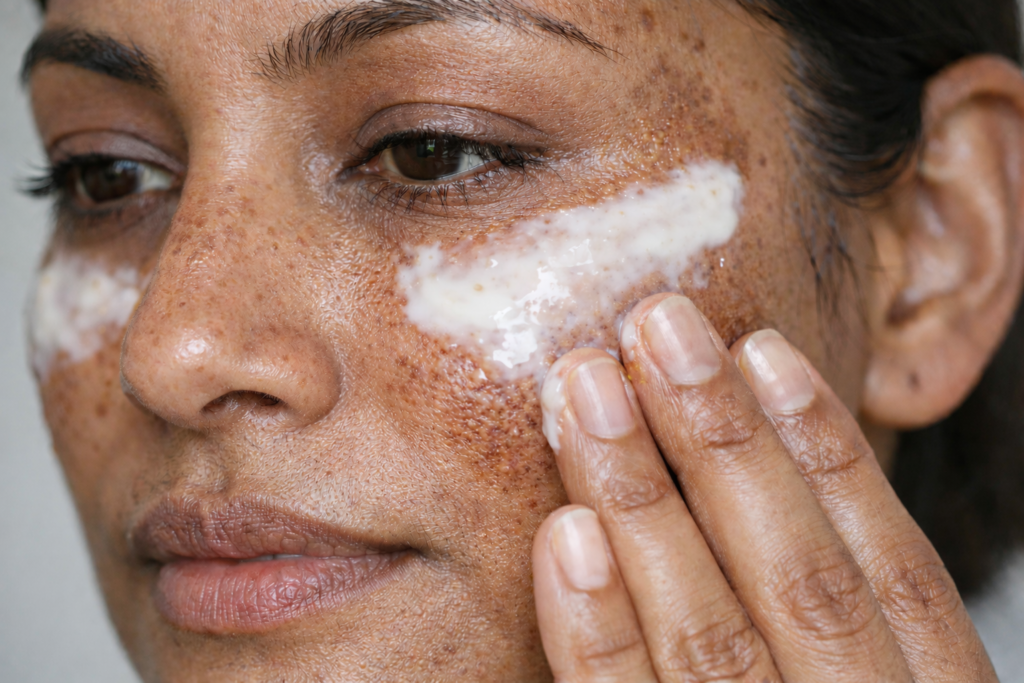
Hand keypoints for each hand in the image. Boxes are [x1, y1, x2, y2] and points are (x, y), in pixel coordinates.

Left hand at [532, 293, 996, 681]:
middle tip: (658, 325)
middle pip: (803, 581)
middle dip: (725, 441)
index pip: (896, 573)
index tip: (765, 350)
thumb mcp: (858, 680)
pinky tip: (567, 535)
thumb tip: (763, 461)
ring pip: (711, 635)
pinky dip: (599, 627)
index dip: (831, 452)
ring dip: (645, 499)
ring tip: (588, 388)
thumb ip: (824, 617)